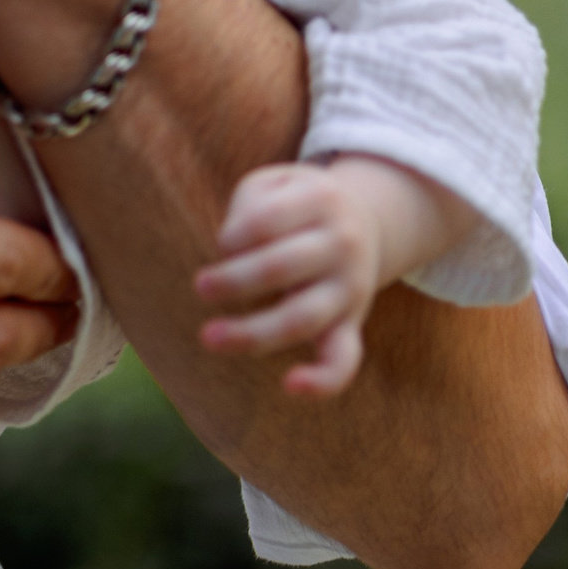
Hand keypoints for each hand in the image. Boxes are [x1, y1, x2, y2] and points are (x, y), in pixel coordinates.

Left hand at [193, 156, 467, 396]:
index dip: (234, 236)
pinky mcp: (351, 324)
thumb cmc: (296, 204)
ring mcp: (350, 289)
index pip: (267, 221)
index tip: (222, 244)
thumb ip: (250, 205)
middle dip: (235, 280)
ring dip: (253, 332)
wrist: (366, 222)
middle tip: (201, 287)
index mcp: (320, 201)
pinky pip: (344, 360)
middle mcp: (342, 245)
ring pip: (303, 318)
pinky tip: (290, 385)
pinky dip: (323, 379)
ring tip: (209, 336)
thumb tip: (233, 251)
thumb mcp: (274, 183)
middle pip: (282, 268)